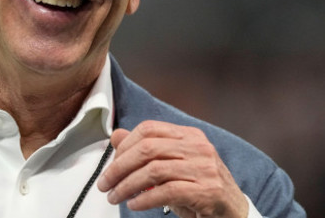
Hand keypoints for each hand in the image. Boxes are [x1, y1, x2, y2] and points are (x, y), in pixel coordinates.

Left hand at [97, 120, 248, 217]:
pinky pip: (167, 191)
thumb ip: (145, 151)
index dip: (124, 146)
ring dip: (127, 186)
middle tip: (104, 184)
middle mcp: (199, 147)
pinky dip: (145, 199)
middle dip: (119, 167)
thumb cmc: (199, 189)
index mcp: (189, 135)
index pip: (148, 129)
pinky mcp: (208, 191)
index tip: (110, 165)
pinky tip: (134, 205)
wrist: (234, 214)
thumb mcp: (171, 166)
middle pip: (147, 149)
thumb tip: (116, 136)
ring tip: (115, 197)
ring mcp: (205, 168)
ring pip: (154, 170)